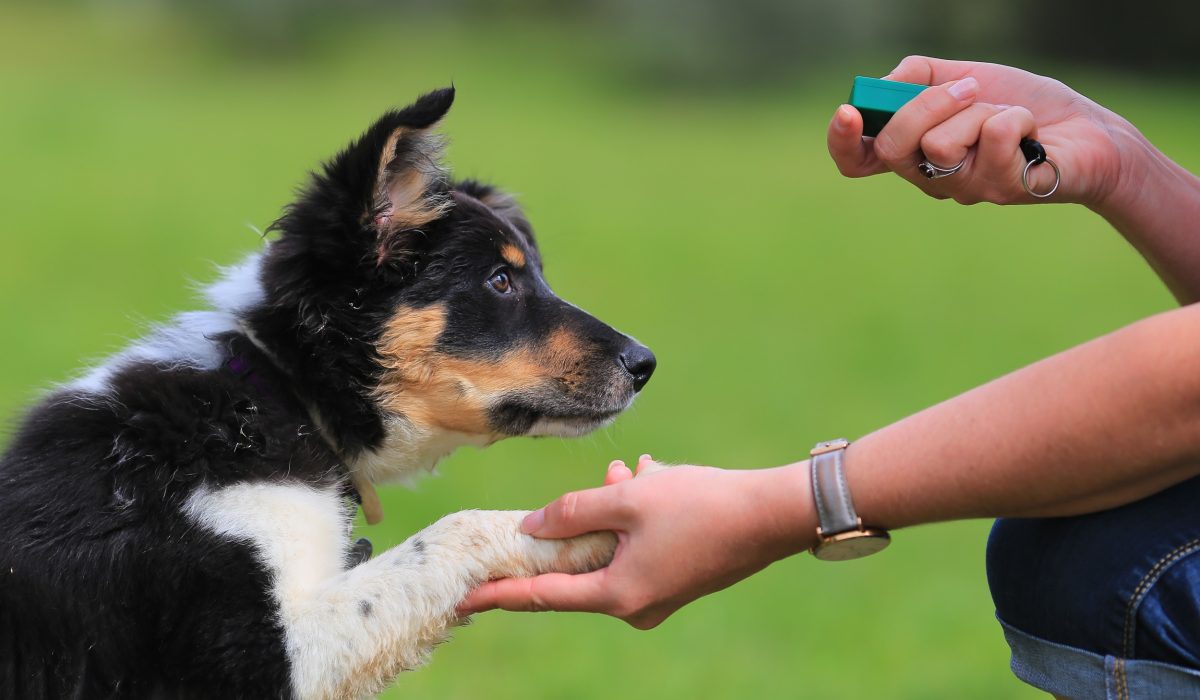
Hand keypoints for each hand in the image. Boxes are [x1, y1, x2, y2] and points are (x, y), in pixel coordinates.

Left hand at [458, 456, 813, 628]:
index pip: (542, 596)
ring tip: (630, 472)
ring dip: (613, 509)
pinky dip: (637, 515)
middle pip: (580, 566)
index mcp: (617, 594)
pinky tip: (651, 478)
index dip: (500, 594)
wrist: (774, 515)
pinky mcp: (677, 578)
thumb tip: (531, 526)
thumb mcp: (628, 499)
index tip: (463, 598)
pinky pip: (638, 546)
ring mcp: (659, 595)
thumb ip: (573, 511)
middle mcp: (636, 605)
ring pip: (612, 547)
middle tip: (590, 487)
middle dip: (576, 523)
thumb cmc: (702, 504)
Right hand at [828, 56, 1127, 207]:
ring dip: (981, 110)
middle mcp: (932, 178)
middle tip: (968, 89)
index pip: (858, 160)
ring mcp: (965, 190)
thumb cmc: (1024, 105)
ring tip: (1006, 116)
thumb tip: (883, 86)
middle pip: (891, 148)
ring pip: (940, 144)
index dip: (842, 142)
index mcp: (915, 152)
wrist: (1089, 130)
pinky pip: (992, 137)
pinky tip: (1033, 132)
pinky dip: (1017, 117)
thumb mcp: (966, 76)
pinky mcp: (1001, 190)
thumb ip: (918, 76)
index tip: (849, 112)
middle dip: (926, 105)